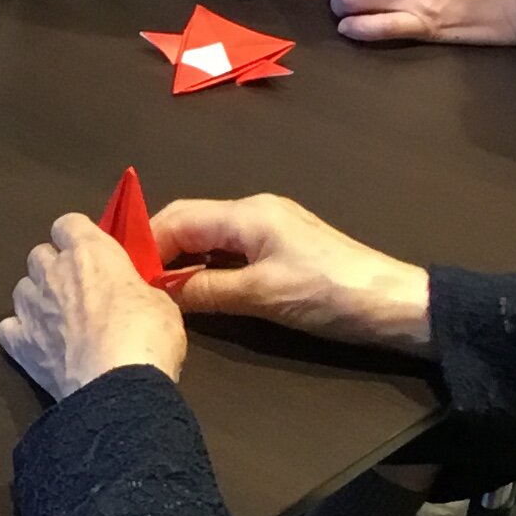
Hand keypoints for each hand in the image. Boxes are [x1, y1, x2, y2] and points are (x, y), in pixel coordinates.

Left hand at [0, 213, 187, 398]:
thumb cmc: (147, 333)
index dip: (77, 237)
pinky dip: (20, 333)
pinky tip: (38, 345)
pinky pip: (8, 328)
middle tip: (78, 290)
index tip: (91, 253)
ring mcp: (30, 307)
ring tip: (58, 320)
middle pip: (40, 254)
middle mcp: (52, 271)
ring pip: (22, 288)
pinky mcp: (18, 342)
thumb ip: (134, 287)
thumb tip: (128, 293)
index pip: (68, 223)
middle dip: (55, 267)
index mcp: (89, 251)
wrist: (118, 383)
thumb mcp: (158, 300)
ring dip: (37, 298)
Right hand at [136, 192, 432, 353]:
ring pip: (209, 237)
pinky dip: (207, 267)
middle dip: (159, 250)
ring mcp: (270, 228)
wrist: (394, 303)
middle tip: (134, 285)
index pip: (177, 218)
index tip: (122, 274)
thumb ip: (206, 292)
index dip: (145, 244)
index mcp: (247, 213)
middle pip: (190, 222)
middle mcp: (254, 211)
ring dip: (182, 260)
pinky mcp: (283, 247)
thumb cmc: (328, 294)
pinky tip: (197, 292)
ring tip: (157, 292)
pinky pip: (230, 250)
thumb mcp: (261, 297)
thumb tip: (160, 293)